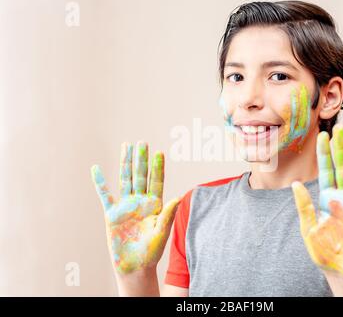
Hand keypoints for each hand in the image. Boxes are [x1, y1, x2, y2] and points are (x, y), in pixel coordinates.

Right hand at [91, 142, 179, 274]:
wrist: (135, 266)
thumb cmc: (152, 251)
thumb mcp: (162, 232)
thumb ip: (167, 215)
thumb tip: (179, 197)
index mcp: (154, 205)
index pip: (157, 182)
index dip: (158, 168)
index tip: (159, 153)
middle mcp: (140, 201)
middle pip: (141, 176)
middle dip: (141, 160)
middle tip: (142, 143)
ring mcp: (126, 206)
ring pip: (125, 180)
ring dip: (125, 163)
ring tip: (126, 146)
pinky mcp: (112, 214)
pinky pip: (104, 195)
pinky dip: (100, 182)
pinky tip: (96, 168)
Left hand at [292, 124, 342, 282]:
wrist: (340, 270)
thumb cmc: (323, 250)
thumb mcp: (308, 229)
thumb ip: (304, 206)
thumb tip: (295, 183)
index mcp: (327, 198)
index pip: (324, 170)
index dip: (323, 154)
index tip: (321, 136)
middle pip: (342, 166)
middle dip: (340, 147)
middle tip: (340, 128)